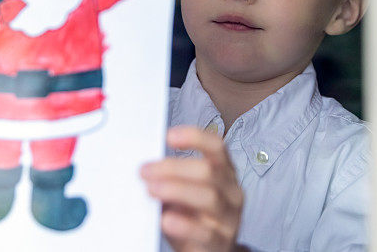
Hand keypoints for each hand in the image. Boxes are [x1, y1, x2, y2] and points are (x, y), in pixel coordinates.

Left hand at [141, 126, 244, 251]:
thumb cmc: (192, 218)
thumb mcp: (185, 193)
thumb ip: (172, 178)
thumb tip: (146, 165)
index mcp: (224, 173)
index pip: (217, 147)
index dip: (195, 137)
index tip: (169, 136)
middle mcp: (232, 192)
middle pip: (209, 171)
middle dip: (173, 168)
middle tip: (145, 171)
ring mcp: (230, 219)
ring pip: (210, 197)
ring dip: (176, 190)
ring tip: (151, 190)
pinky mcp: (221, 243)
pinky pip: (206, 232)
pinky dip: (184, 225)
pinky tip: (167, 220)